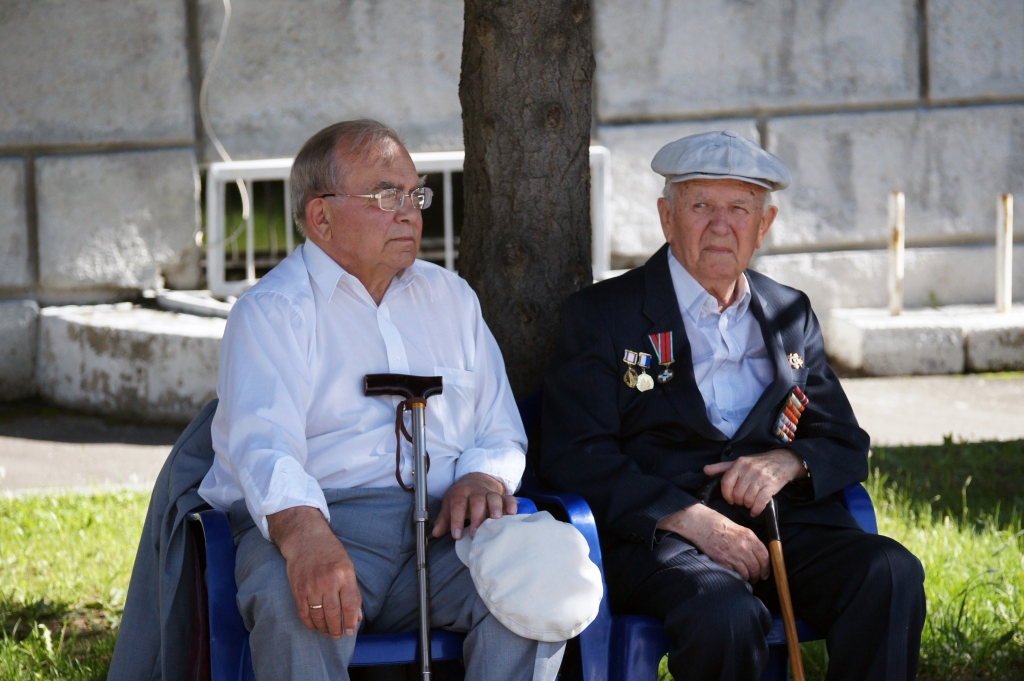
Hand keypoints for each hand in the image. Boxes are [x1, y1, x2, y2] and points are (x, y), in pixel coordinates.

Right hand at [267, 506, 362, 639]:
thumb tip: (356, 616)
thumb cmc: (331, 553)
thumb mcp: (348, 567)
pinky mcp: (298, 589)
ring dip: (324, 628)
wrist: (306, 539)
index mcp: (344, 575)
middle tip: (338, 636)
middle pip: (334, 614)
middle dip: (337, 629)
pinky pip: (304, 613)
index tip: (351, 631)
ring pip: (318, 616)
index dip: (351, 622)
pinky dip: (310, 623)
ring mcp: (311, 586)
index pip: (350, 605)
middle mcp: (328, 582)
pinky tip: (315, 626)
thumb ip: (353, 591)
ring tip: (328, 632)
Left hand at [432, 472, 516, 539]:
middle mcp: (476, 491)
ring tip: (496, 519)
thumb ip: (444, 519)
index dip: (456, 520)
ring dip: (495, 508)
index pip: (458, 505)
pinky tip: (512, 514)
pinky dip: (511, 505)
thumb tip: (436, 533)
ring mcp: (490, 493)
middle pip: (477, 501)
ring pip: (494, 497)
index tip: (457, 536)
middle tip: (475, 533)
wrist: (476, 480)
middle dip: (477, 517)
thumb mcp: (449, 504)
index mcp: (460, 493)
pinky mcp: (502, 496)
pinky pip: (509, 498)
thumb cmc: (461, 497)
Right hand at [658, 504, 770, 581]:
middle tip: (756, 578)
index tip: (765, 573)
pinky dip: (738, 577)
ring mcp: (733, 555)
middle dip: (758, 575)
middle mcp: (744, 546)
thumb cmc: (720, 525)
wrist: (703, 525)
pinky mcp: (723, 561)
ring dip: (748, 578)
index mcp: (750, 537)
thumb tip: (758, 556)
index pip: (765, 557)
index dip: (766, 568)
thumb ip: (750, 542)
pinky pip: (735, 574)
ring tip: (747, 578)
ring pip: (747, 572)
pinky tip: (737, 576)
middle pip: (756, 567)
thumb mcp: (740, 529)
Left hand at [704, 449, 806, 516]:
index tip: (730, 499)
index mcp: (739, 464)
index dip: (726, 494)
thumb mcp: (740, 462)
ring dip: (748, 505)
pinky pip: (760, 502)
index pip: (726, 482)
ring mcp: (761, 477)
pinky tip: (756, 510)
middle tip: (742, 501)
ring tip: (750, 503)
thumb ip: (722, 468)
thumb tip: (705, 470)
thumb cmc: (759, 463)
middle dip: (738, 501)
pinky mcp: (771, 486)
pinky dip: (756, 509)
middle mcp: (749, 469)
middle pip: (737, 493)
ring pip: (748, 499)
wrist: (783, 460)